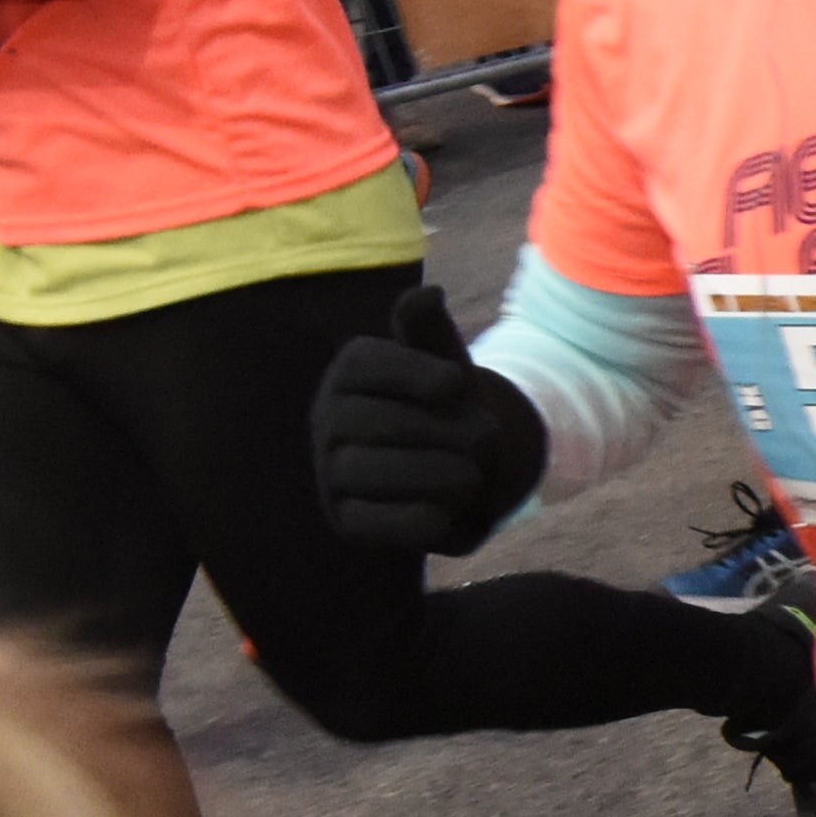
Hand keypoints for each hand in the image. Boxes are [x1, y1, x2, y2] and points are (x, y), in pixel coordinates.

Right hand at [311, 283, 550, 554]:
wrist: (463, 469)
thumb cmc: (451, 408)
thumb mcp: (448, 364)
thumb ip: (433, 330)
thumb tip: (426, 293)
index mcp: (350, 371)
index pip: (366, 364)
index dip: (412, 373)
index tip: (455, 383)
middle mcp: (328, 419)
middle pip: (375, 422)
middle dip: (441, 430)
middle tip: (487, 437)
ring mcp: (331, 471)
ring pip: (368, 472)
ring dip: (433, 474)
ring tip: (473, 475)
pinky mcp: (346, 519)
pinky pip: (369, 522)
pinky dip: (409, 521)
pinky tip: (444, 516)